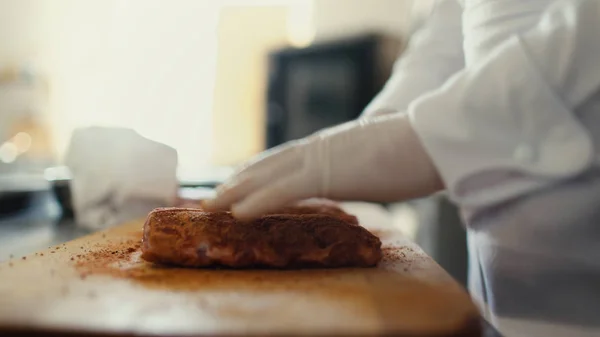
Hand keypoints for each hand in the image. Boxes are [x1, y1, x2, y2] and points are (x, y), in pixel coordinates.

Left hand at [202, 113, 441, 218]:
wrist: (434, 138)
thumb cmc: (416, 150)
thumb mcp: (380, 158)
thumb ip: (361, 164)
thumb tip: (362, 172)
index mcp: (330, 145)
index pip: (285, 158)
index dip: (258, 170)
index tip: (239, 180)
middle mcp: (318, 148)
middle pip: (267, 163)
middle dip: (237, 180)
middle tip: (213, 195)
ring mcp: (320, 158)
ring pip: (266, 175)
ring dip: (235, 190)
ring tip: (211, 204)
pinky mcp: (327, 172)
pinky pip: (283, 190)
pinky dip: (257, 201)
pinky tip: (237, 213)